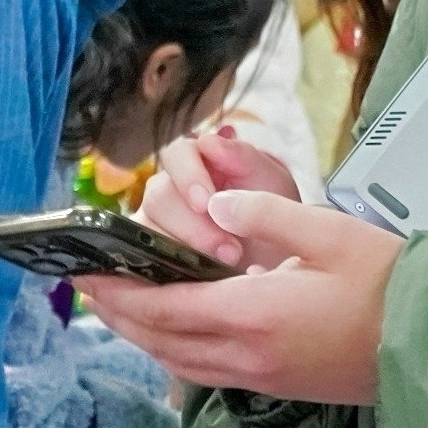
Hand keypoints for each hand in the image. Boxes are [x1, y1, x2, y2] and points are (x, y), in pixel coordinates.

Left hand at [84, 192, 402, 404]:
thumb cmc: (390, 286)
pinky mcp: (278, 385)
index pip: (162, 307)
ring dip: (143, 334)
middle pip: (159, 340)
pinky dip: (175, 350)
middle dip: (117, 313)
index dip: (116, 291)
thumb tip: (214, 204)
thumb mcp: (330, 233)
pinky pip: (206, 372)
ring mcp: (262, 378)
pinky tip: (175, 328)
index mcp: (253, 315)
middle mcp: (247, 356)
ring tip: (121, 304)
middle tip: (88, 285)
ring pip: (179, 361)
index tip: (82, 272)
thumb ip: (266, 214)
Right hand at [137, 126, 303, 268]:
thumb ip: (244, 157)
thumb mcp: (273, 185)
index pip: (177, 154)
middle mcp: (171, 190)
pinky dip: (164, 271)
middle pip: (158, 194)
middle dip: (193, 225)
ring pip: (147, 230)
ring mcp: (157, 226)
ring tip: (222, 269)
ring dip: (183, 251)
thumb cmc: (276, 219)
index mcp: (199, 163)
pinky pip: (141, 261)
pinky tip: (191, 283)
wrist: (285, 271)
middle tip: (230, 250)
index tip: (207, 203)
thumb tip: (210, 143)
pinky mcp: (151, 259)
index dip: (188, 176)